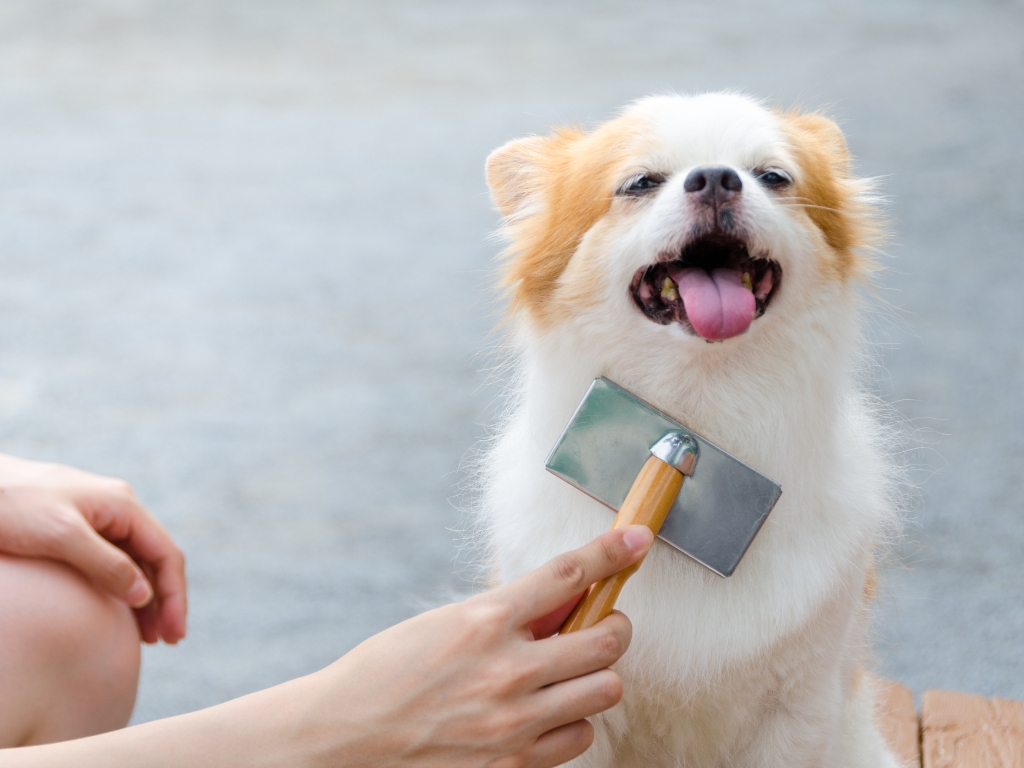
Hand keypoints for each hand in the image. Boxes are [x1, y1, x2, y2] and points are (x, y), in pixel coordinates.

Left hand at [0, 453, 185, 643]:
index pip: (166, 554)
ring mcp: (100, 520)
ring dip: (147, 599)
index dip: (175, 596)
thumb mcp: (60, 536)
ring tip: (148, 636)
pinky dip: (123, 590)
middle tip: (166, 641)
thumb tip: (145, 595)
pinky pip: (114, 563)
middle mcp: (119, 511)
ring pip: (136, 564)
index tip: (174, 633)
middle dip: (166, 601)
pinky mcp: (80, 531)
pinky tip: (120, 613)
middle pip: (156, 561)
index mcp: (124, 506)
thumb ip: (105, 564)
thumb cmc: (12, 505)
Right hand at [285, 525, 653, 767]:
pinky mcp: (515, 764)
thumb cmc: (387, 673)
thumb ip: (506, 613)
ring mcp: (514, 722)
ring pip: (606, 689)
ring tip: (569, 674)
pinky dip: (571, 722)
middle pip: (608, 639)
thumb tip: (565, 598)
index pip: (568, 574)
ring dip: (595, 677)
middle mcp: (507, 670)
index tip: (636, 539)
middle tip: (601, 626)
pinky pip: (580, 737)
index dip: (611, 552)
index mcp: (483, 620)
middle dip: (613, 627)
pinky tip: (546, 714)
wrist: (343, 738)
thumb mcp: (444, 623)